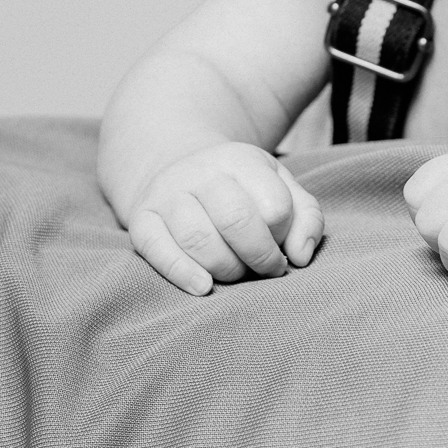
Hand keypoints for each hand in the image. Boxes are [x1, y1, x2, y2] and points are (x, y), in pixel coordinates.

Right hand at [126, 143, 324, 295]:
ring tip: (237, 273)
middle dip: (259, 256)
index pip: (274, 205)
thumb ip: (306, 218)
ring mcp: (167, 194)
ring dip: (226, 269)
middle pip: (236, 220)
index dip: (283, 237)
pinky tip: (203, 287)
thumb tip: (300, 257)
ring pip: (198, 239)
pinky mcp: (141, 220)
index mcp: (241, 159)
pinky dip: (181, 273)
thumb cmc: (241, 190)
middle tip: (265, 270)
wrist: (179, 170)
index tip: (282, 248)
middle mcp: (201, 172)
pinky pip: (157, 250)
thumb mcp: (279, 188)